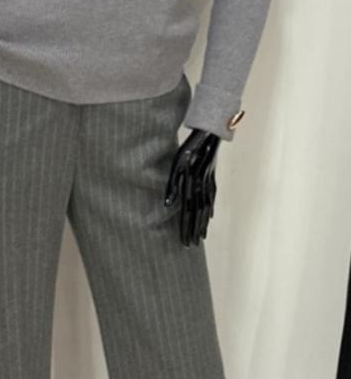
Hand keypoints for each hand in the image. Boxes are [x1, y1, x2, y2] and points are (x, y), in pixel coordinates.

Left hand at [164, 129, 220, 246]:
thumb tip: (166, 205)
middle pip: (197, 213)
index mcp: (192, 185)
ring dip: (203, 224)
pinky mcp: (212, 177)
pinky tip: (210, 218)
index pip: (187, 211)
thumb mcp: (176, 164)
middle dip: (194, 231)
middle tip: (191, 246)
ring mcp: (209, 182)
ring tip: (201, 238)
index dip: (185, 227)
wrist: (209, 133)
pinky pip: (212, 197)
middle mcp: (202, 187)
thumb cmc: (189, 147)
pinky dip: (210, 209)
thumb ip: (172, 185)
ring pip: (206, 208)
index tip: (184, 241)